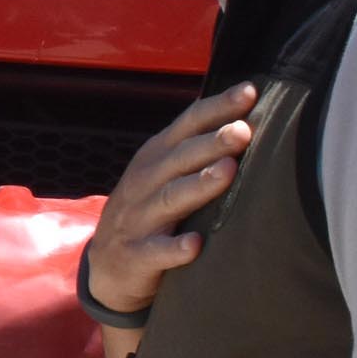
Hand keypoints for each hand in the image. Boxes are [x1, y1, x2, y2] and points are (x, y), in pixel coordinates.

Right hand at [89, 83, 257, 315]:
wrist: (106, 265)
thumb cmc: (149, 211)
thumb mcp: (162, 173)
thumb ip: (195, 148)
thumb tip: (247, 118)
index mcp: (156, 156)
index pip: (189, 124)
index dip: (217, 107)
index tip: (250, 93)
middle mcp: (146, 181)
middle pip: (181, 158)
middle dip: (212, 143)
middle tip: (243, 131)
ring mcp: (138, 218)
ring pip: (171, 198)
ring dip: (199, 185)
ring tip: (227, 172)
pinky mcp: (137, 254)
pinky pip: (157, 251)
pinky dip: (175, 248)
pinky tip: (195, 244)